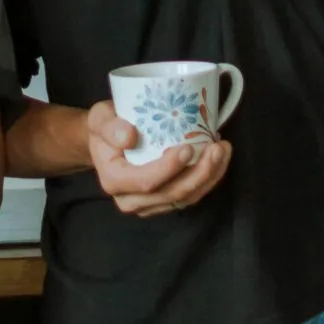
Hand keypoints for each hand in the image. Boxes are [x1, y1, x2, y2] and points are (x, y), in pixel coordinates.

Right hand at [85, 98, 231, 217]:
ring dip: (210, 177)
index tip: (188, 148)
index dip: (170, 169)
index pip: (146, 181)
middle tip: (217, 147)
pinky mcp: (164, 202)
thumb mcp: (100, 118)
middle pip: (172, 194)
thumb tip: (129, 137)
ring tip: (223, 150)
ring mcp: (149, 205)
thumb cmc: (106, 126)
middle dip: (200, 173)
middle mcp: (131, 200)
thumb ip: (109, 126)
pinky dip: (208, 179)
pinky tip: (219, 159)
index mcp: (114, 181)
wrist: (107, 142)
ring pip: (185, 198)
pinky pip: (190, 196)